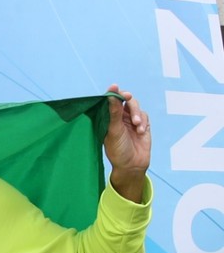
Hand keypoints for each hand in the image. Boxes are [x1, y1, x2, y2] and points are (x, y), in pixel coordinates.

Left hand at [103, 84, 150, 202]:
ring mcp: (131, 120)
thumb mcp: (114, 131)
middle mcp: (119, 117)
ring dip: (137, 113)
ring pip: (136, 106)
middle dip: (127, 99)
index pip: (110, 101)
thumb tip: (111, 95)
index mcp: (108, 118)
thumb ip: (114, 113)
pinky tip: (141, 131)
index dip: (113, 93)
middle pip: (125, 99)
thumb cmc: (118, 150)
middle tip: (127, 97)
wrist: (132, 165)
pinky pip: (144, 116)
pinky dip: (143, 122)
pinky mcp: (143, 124)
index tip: (114, 87)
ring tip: (136, 125)